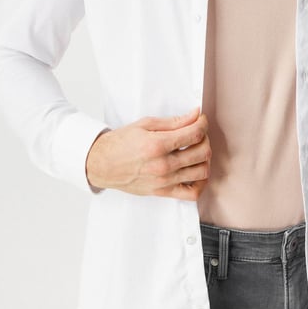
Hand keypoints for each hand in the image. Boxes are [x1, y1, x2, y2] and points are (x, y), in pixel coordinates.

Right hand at [85, 107, 210, 199]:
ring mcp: (164, 181)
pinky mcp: (163, 192)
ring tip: (196, 150)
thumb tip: (194, 115)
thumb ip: (174, 122)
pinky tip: (196, 171)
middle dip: (205, 138)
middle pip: (202, 152)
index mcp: (158, 144)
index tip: (201, 119)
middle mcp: (163, 165)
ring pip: (202, 172)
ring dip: (205, 158)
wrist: (102, 164)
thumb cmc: (121, 143)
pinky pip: (192, 193)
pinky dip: (200, 182)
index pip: (194, 134)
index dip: (203, 123)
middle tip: (198, 132)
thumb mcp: (145, 124)